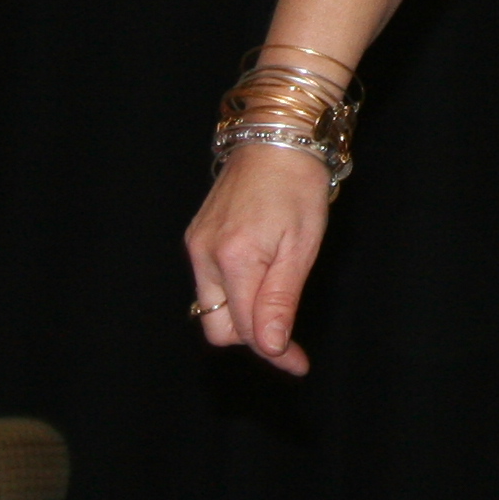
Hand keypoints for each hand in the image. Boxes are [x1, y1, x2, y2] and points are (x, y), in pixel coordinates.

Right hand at [184, 145, 331, 373]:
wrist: (276, 135)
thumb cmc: (298, 183)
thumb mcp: (302, 244)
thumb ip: (281, 299)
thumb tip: (271, 347)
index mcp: (233, 258)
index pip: (246, 328)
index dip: (274, 351)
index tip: (298, 364)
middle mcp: (204, 255)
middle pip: (219, 327)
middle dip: (252, 336)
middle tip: (289, 331)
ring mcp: (196, 245)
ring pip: (211, 307)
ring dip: (242, 315)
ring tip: (278, 299)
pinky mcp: (196, 236)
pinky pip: (210, 283)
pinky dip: (234, 292)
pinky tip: (261, 277)